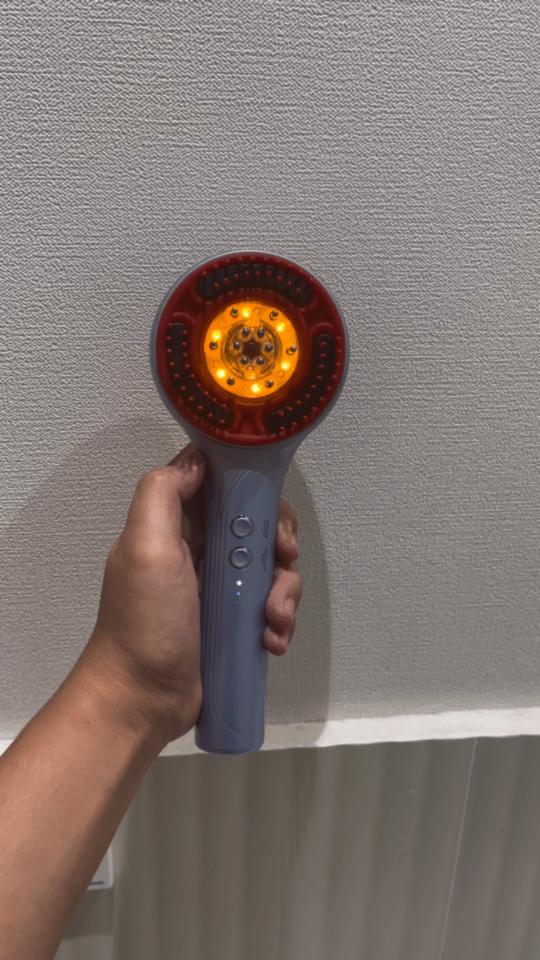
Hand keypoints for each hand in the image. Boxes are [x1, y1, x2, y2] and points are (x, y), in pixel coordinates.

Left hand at [78, 445, 301, 746]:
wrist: (142, 700)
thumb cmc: (144, 621)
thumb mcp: (144, 547)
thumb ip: (163, 494)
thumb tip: (200, 460)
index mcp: (175, 526)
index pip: (222, 486)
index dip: (252, 490)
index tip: (267, 513)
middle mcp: (197, 551)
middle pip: (256, 527)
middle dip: (280, 545)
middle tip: (286, 562)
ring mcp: (217, 590)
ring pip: (271, 570)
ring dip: (284, 593)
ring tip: (274, 621)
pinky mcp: (232, 624)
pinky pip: (271, 609)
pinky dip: (279, 623)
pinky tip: (271, 641)